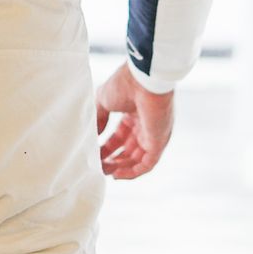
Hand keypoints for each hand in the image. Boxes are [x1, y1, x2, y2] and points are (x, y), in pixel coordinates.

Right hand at [96, 63, 175, 179]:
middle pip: (129, 150)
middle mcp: (146, 126)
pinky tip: (117, 174)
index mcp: (134, 114)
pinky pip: (148, 163)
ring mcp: (154, 135)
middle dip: (113, 160)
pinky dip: (133, 172)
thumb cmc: (125, 84)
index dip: (106, 148)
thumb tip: (94, 135)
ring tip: (104, 172)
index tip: (93, 155)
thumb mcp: (103, 100)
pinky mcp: (159, 142)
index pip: (120, 137)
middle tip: (98, 167)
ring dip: (121, 168)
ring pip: (138, 159)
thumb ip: (98, 118)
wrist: (143, 79)